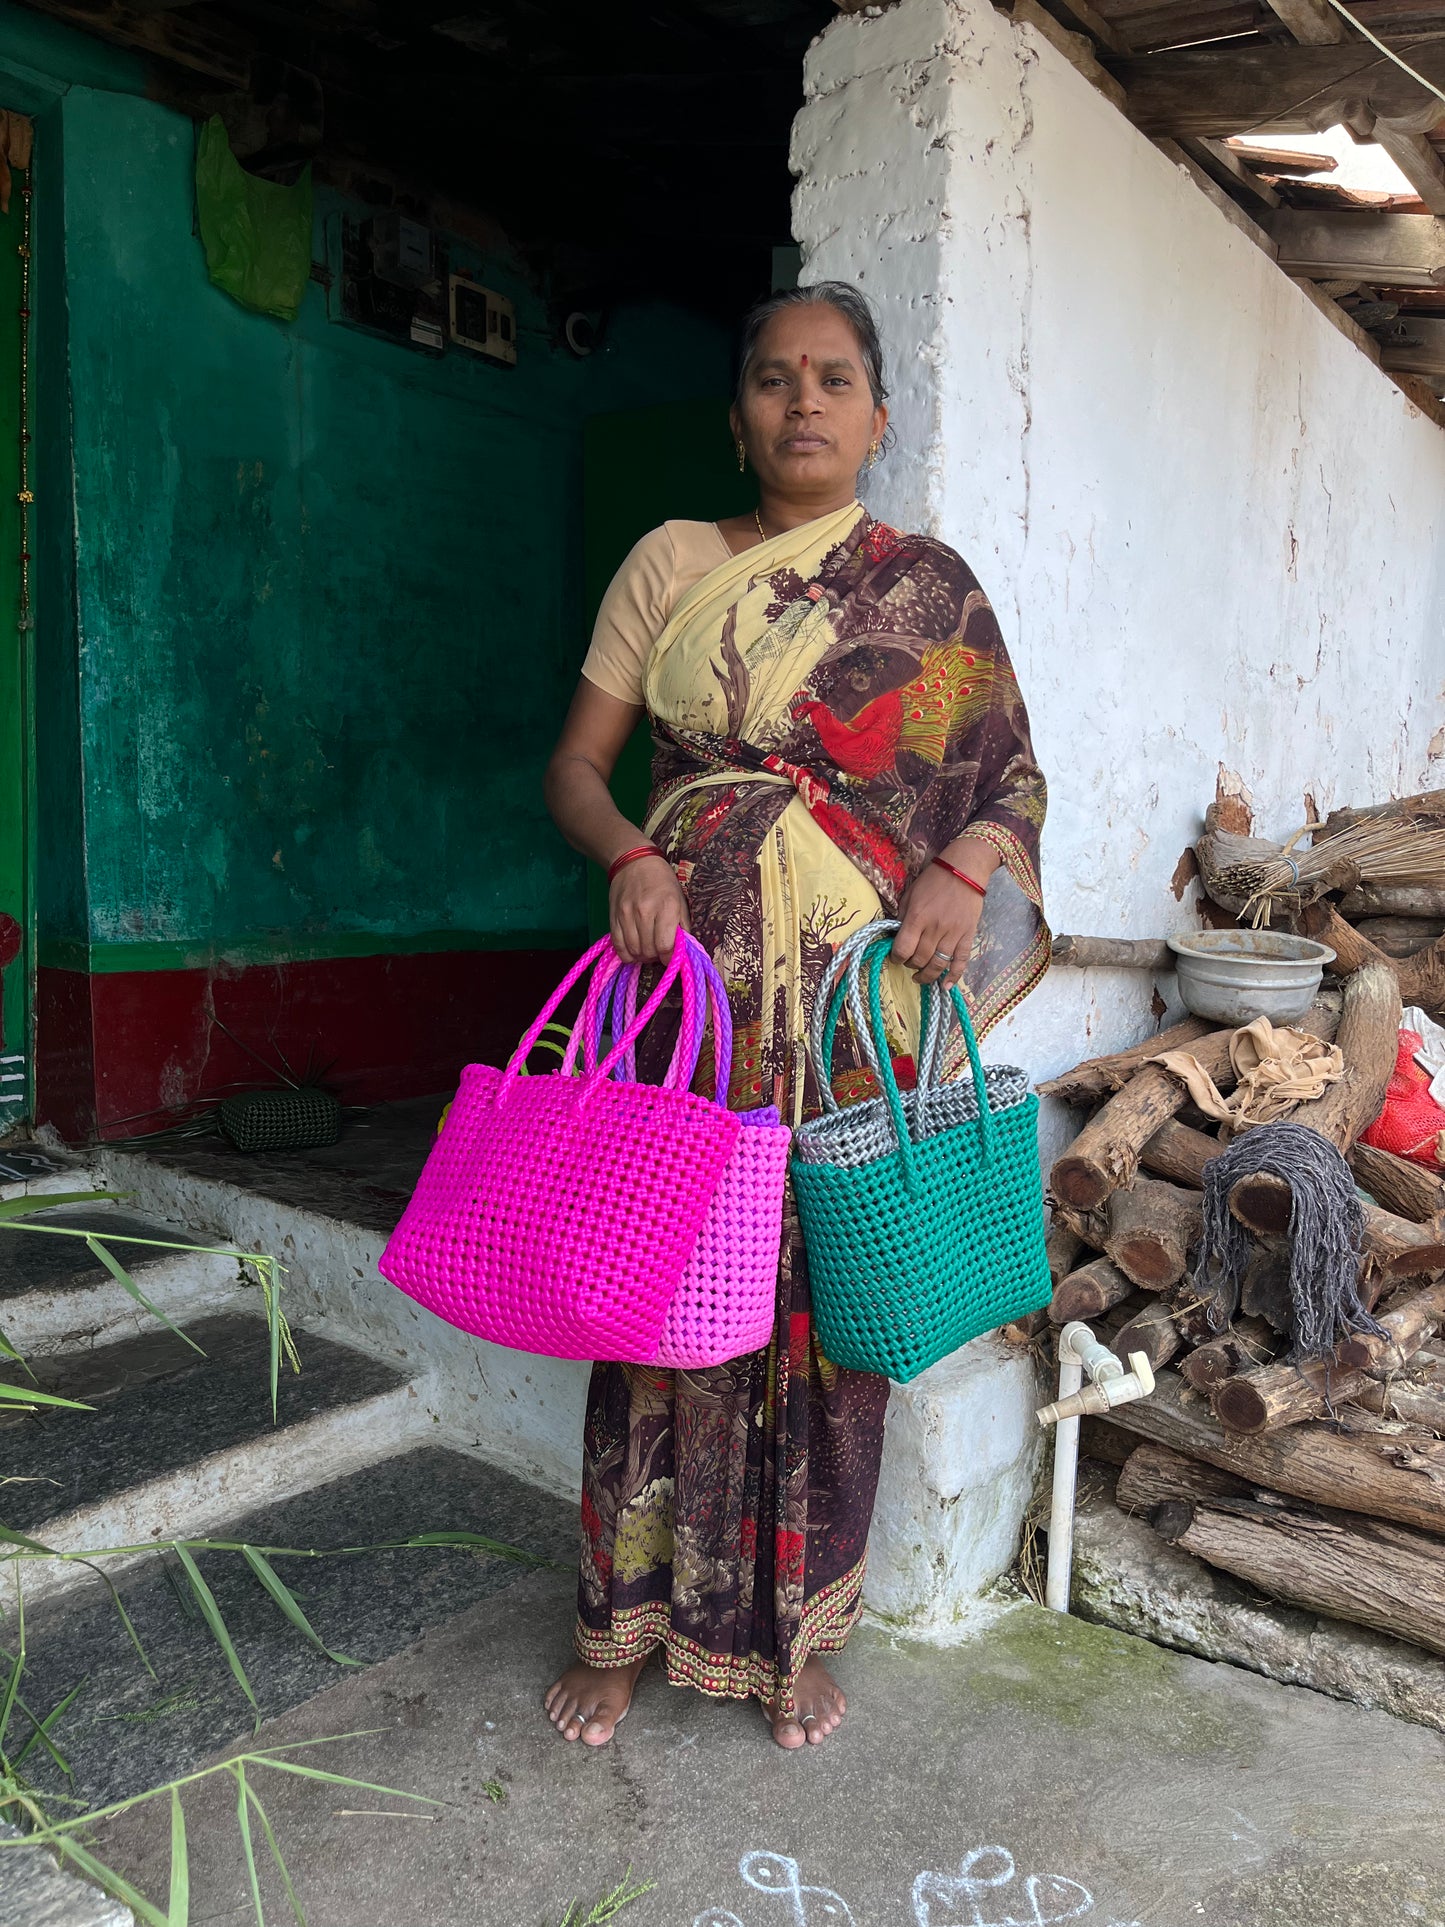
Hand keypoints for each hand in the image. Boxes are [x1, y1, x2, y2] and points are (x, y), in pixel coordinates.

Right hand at [610, 855, 690, 963]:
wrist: (634, 862)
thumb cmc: (662, 880)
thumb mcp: (680, 899)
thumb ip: (683, 925)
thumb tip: (682, 949)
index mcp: (667, 906)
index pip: (666, 945)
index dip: (669, 957)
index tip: (670, 955)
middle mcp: (645, 912)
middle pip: (649, 951)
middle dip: (656, 957)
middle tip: (659, 951)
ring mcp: (627, 915)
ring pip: (634, 951)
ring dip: (642, 956)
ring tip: (648, 950)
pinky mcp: (613, 917)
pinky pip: (618, 945)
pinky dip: (627, 954)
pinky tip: (634, 950)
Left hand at [892, 862, 984, 988]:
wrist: (964, 870)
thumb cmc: (934, 880)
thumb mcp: (910, 894)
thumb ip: (903, 916)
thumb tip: (897, 936)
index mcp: (917, 917)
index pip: (903, 948)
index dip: (896, 957)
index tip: (895, 956)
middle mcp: (935, 928)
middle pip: (920, 959)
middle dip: (910, 965)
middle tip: (909, 963)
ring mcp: (953, 933)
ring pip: (938, 964)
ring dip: (927, 975)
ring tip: (920, 977)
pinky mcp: (968, 936)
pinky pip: (961, 961)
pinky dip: (954, 976)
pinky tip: (946, 986)